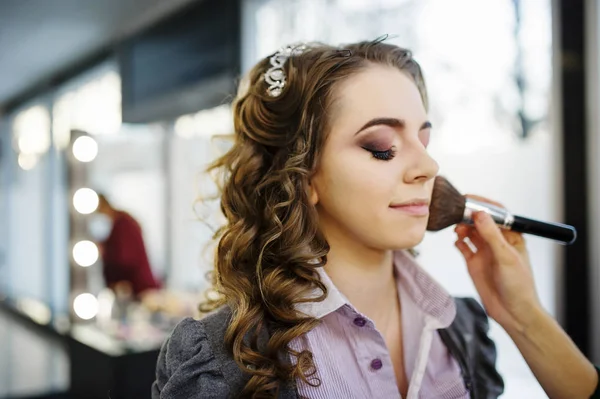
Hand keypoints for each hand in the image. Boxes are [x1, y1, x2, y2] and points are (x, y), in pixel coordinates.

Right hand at [454, 195, 541, 332]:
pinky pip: (463, 247)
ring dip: (462, 228)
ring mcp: (485, 252)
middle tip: (458, 213)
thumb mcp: (505, 257)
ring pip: (470, 232)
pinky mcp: (474, 263)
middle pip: (480, 221)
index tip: (469, 200)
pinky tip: (457, 241)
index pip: (496, 214)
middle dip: (469, 215)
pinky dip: (458, 242)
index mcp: (511, 237)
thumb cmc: (519, 287)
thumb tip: (480, 214)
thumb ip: (491, 235)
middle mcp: (497, 242)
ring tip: (458, 229)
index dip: (483, 205)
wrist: (513, 313)